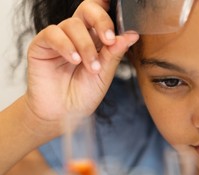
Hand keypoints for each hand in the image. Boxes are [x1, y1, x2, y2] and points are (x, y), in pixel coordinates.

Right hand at [26, 0, 138, 124]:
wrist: (64, 115)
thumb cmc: (84, 96)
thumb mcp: (105, 75)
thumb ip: (115, 53)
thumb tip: (131, 35)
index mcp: (95, 39)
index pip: (101, 15)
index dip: (108, 13)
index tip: (120, 22)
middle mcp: (77, 35)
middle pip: (87, 9)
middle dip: (101, 21)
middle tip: (108, 40)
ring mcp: (59, 39)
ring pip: (73, 24)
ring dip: (86, 46)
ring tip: (92, 68)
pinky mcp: (41, 46)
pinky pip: (53, 34)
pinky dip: (66, 45)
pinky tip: (74, 61)